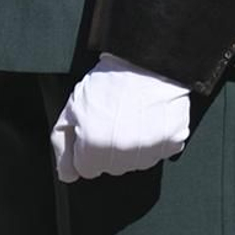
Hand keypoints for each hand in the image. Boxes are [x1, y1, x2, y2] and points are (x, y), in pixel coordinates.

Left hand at [51, 56, 190, 183]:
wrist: (145, 59)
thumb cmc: (108, 81)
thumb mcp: (72, 106)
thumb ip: (62, 144)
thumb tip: (67, 175)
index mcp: (93, 147)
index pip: (86, 169)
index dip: (87, 147)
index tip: (95, 126)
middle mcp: (122, 155)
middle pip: (111, 168)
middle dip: (109, 148)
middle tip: (114, 118)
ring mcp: (150, 151)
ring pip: (135, 163)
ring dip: (132, 146)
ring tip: (133, 116)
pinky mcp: (172, 142)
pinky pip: (160, 152)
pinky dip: (156, 139)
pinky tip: (150, 118)